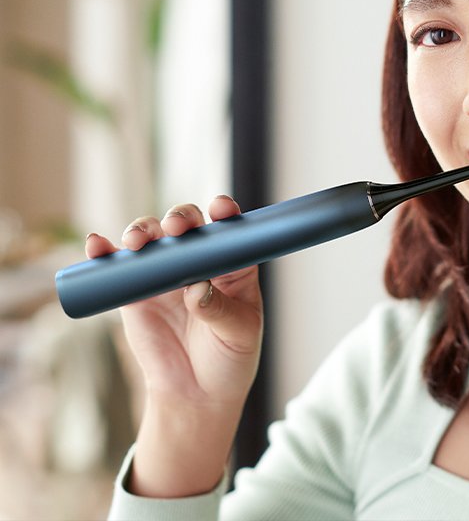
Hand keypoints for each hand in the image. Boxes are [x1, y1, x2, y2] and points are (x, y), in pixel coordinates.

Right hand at [86, 195, 262, 495]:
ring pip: (152, 238)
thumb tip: (197, 289)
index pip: (229, 230)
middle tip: (177, 227)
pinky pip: (118, 266)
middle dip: (181, 218)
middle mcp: (199, 261)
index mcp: (233, 264)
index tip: (220, 208)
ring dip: (142, 230)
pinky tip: (97, 246)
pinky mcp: (135, 291)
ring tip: (137, 241)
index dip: (224, 213)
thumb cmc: (229, 359)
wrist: (196, 394)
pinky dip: (105, 253)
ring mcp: (165, 273)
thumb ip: (221, 311)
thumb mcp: (238, 335)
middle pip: (187, 225)